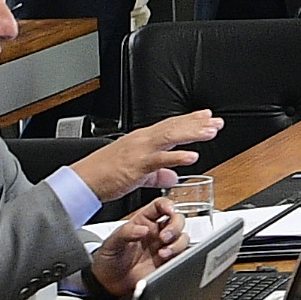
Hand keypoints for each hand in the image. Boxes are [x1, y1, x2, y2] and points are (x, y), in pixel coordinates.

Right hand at [73, 109, 216, 208]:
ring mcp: (140, 151)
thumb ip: (156, 175)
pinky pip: (160, 159)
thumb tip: (172, 177)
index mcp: (142, 140)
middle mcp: (142, 140)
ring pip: (170, 137)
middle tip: (217, 122)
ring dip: (192, 134)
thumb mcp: (137, 174)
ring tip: (210, 132)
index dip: (190, 121)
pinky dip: (177, 157)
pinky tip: (192, 156)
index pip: (170, 126)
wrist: (84, 181)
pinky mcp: (137, 165)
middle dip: (197, 124)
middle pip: (174, 127)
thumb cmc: (105, 175)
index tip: (207, 117)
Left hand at [85, 194, 188, 296]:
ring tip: (163, 253)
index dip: (167, 205)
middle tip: (165, 236)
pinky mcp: (168, 262)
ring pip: (183, 237)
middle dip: (175, 226)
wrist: (109, 283)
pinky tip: (165, 260)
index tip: (169, 210)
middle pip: (177, 219)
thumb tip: (143, 229)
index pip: (160, 206)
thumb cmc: (109, 260)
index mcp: (143, 222)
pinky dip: (179, 256)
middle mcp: (156, 232)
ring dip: (177, 243)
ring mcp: (163, 247)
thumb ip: (126, 232)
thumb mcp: (112, 242)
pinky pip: (182, 255)